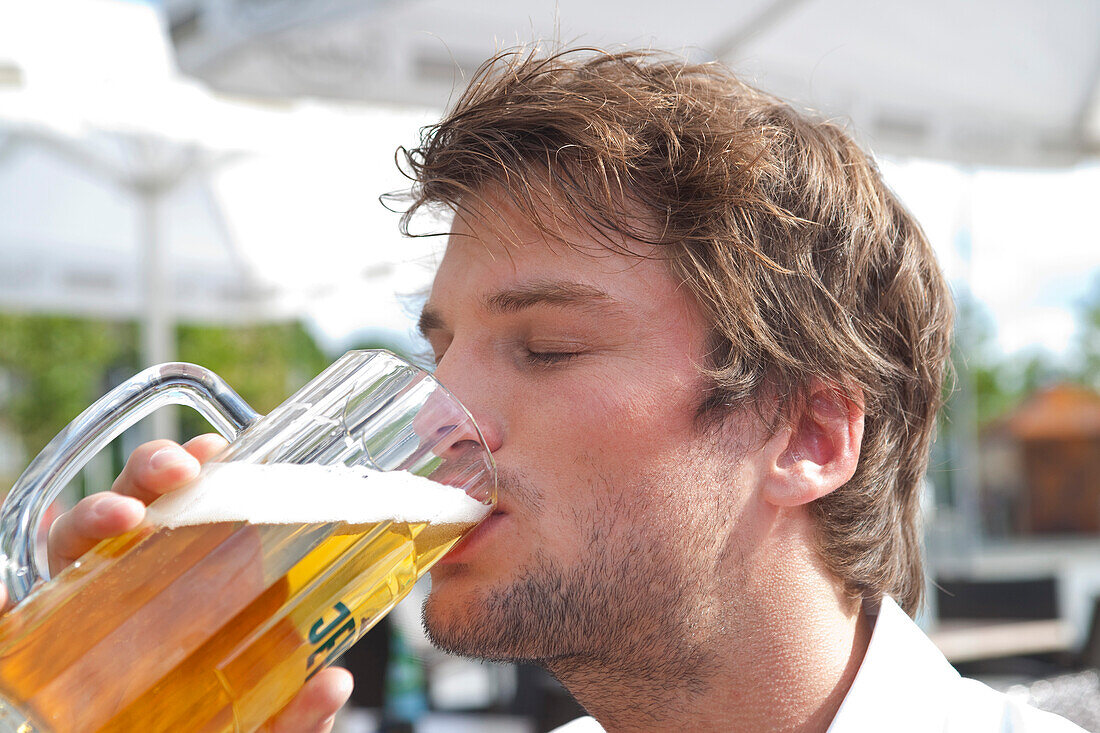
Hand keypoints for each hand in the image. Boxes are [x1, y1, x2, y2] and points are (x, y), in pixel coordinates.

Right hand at [2, 434, 353, 732]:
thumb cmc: (222, 729)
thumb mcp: (265, 727)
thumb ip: (296, 713)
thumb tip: (334, 682)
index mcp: (192, 592)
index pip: (193, 516)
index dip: (203, 474)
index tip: (222, 450)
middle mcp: (136, 592)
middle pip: (136, 511)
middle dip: (151, 471)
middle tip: (181, 469)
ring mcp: (88, 618)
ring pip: (75, 548)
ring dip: (93, 516)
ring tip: (120, 516)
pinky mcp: (43, 656)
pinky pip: (18, 626)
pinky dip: (7, 608)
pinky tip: (10, 602)